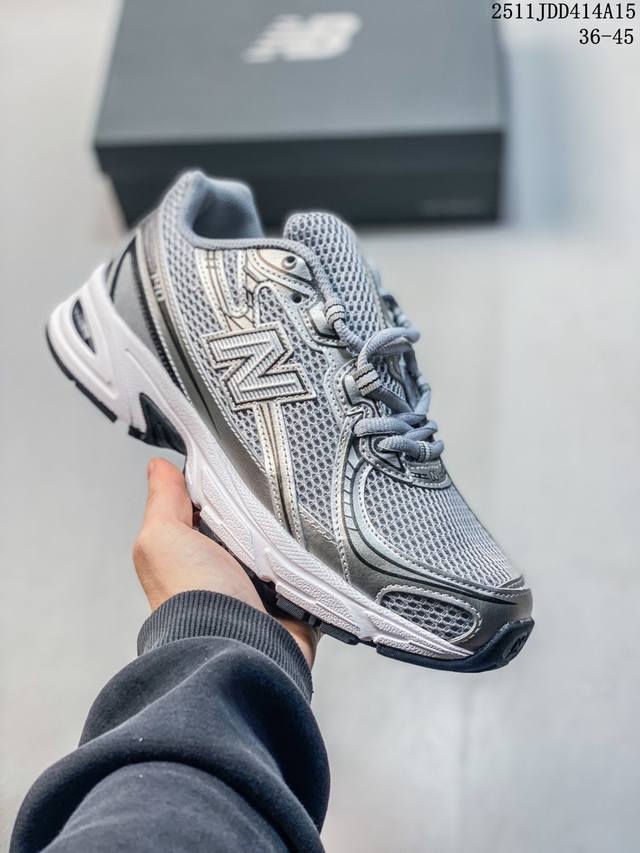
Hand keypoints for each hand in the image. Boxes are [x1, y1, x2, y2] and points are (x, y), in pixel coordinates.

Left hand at [133, 458, 317, 667]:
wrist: (238, 649)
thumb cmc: (192, 599)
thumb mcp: (162, 539)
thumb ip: (162, 503)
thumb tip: (158, 468)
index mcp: (195, 553)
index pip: (212, 506)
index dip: (223, 484)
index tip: (239, 459)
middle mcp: (228, 571)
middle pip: (254, 522)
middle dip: (266, 507)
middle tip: (278, 488)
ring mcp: (264, 588)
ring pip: (287, 545)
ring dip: (294, 534)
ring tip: (303, 514)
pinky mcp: (296, 603)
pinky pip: (315, 571)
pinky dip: (319, 561)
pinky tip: (323, 544)